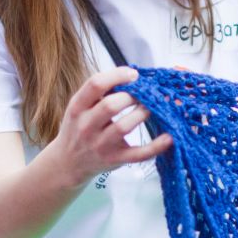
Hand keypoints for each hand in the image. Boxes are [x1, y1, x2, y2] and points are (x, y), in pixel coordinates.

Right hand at [49, 66, 171, 185]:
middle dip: (131, 95)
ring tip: (151, 107)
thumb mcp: (80, 107)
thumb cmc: (79, 128)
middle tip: (143, 93)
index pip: (95, 84)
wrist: (69, 162)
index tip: (133, 75)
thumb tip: (132, 77)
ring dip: (142, 113)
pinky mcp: (115, 159)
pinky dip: (156, 146)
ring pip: (124, 126)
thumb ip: (100, 92)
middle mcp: (86, 126)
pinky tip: (169, 137)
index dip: (117, 75)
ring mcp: (100, 145)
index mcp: (77, 107)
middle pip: (111, 105)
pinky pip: (138, 153)